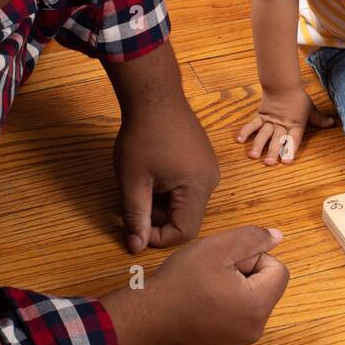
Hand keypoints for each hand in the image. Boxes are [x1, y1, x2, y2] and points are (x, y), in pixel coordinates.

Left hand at [114, 96, 219, 252]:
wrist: (155, 97)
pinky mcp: (204, 160)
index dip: (159, 237)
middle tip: (135, 201)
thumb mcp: (133, 181)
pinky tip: (154, 173)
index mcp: (197, 187)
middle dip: (159, 217)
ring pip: (187, 203)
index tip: (136, 227)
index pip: (185, 232)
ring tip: (143, 183)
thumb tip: (136, 247)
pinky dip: (170, 189)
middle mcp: (211, 180)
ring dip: (163, 203)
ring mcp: (209, 168)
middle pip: (187, 218)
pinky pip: (190, 187)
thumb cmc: (143, 136)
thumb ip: (136, 217)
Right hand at [150, 226, 289, 344]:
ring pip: (249, 304)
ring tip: (205, 290)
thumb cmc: (180, 281)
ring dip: (234, 292)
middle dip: (245, 276)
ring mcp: (238, 343)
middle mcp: (254, 330)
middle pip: (265, 288)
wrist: (146, 316)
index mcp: (258, 306)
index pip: (278, 270)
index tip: (227, 263)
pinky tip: (199, 306)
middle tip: (213, 275)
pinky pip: (234, 322)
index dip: (254, 258)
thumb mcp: (218, 247)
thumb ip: (253, 239)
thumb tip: (278, 236)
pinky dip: (223, 311)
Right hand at [237, 87, 333, 164]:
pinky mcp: (261, 116)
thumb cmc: (298, 98)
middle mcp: (282, 124)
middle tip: (269, 162)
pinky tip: (239, 140)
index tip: (287, 161)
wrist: (283, 84)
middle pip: (277, 139)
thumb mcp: (310, 109)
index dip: (290, 149)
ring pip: (264, 134)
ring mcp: (270, 121)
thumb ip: (319, 119)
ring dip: (258, 144)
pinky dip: (246, 131)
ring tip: (253, 155)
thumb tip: (332, 123)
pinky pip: (252, 124)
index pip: (293, 138)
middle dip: (273, 151)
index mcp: (296, 124)